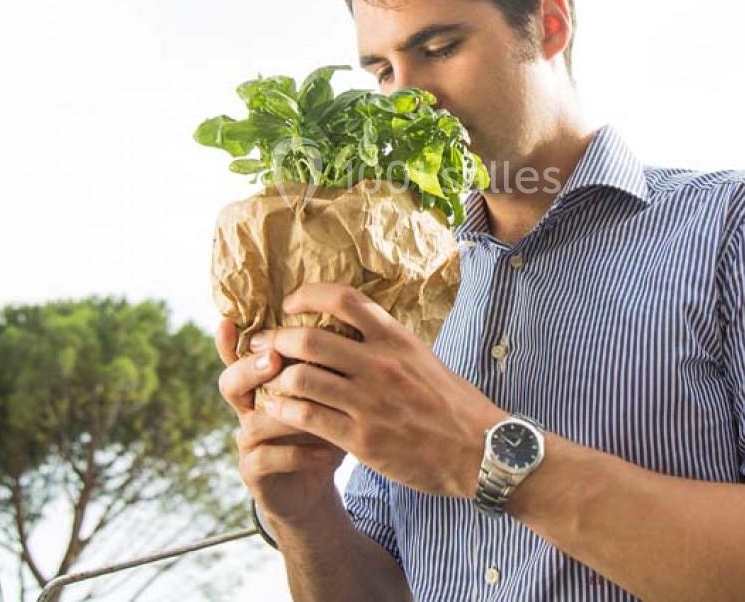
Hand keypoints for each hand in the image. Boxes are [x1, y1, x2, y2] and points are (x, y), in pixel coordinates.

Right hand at [216, 319, 345, 525]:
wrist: (318, 478)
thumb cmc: (326, 421)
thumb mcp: (330, 387)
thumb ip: (328, 360)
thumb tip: (350, 321)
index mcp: (263, 379)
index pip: (240, 353)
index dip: (228, 340)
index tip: (228, 322)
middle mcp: (249, 406)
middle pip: (231, 382)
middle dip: (251, 369)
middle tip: (275, 360)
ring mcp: (249, 440)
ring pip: (253, 422)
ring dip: (287, 415)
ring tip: (320, 411)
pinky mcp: (255, 471)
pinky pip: (267, 459)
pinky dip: (298, 454)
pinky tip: (327, 452)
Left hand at [260, 282, 506, 498]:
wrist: (479, 449)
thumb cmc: (450, 402)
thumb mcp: (421, 357)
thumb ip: (386, 341)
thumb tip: (351, 324)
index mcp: (396, 339)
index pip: (344, 299)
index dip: (309, 294)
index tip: (291, 303)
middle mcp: (380, 365)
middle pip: (310, 339)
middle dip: (278, 339)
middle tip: (265, 344)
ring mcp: (369, 403)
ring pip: (301, 378)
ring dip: (277, 377)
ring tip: (271, 379)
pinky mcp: (362, 440)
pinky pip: (308, 418)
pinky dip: (286, 411)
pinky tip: (280, 409)